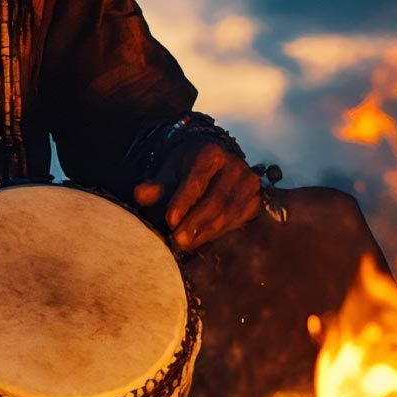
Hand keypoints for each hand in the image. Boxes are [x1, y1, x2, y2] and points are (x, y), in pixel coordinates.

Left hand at [132, 138, 260, 251]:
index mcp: (211, 152)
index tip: (170, 220)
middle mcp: (234, 165)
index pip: (198, 178)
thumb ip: (156, 185)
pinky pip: (239, 219)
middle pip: (216, 199)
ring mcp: (248, 182)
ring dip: (207, 232)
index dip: (184, 201)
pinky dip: (221, 232)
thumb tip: (140, 194)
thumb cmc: (188, 167)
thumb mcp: (169, 171)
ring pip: (229, 212)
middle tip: (177, 240)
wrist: (216, 162)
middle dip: (195, 222)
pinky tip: (203, 240)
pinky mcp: (256, 198)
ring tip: (187, 244)